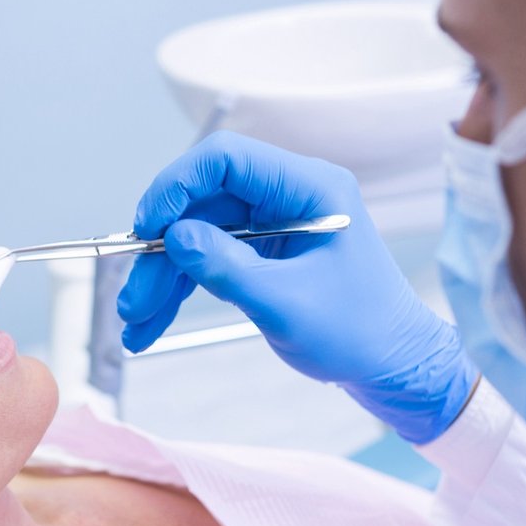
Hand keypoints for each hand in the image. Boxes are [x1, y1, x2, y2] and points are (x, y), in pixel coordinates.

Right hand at [117, 131, 478, 443]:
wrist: (393, 367)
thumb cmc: (359, 334)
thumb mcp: (287, 305)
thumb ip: (227, 268)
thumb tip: (174, 236)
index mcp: (309, 188)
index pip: (227, 158)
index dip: (177, 185)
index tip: (146, 227)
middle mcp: (289, 197)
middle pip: (203, 203)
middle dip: (161, 251)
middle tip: (132, 298)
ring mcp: (274, 225)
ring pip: (198, 235)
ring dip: (162, 278)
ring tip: (134, 323)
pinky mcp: (264, 253)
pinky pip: (210, 259)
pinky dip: (180, 289)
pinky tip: (152, 323)